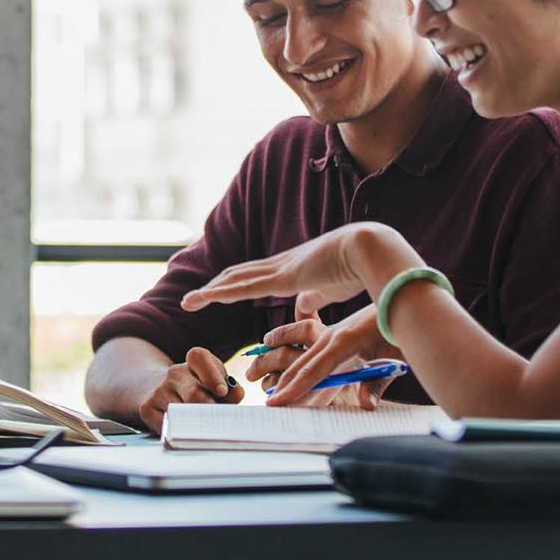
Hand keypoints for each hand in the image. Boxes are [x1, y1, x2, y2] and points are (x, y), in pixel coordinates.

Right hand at [136, 346, 241, 431]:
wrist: (159, 390)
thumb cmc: (197, 389)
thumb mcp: (215, 384)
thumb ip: (230, 389)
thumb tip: (237, 393)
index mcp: (193, 362)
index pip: (199, 358)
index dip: (212, 375)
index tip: (222, 391)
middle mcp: (174, 373)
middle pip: (194, 393)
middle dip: (209, 410)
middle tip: (217, 420)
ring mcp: (159, 391)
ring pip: (181, 413)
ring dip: (196, 424)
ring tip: (203, 426)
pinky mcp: (147, 408)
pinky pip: (168, 426)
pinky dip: (180, 431)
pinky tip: (185, 429)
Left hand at [180, 223, 411, 317]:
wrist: (371, 250)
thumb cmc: (359, 269)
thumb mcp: (330, 289)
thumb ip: (314, 298)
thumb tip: (301, 309)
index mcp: (293, 268)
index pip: (256, 276)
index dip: (235, 284)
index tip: (217, 292)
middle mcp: (281, 265)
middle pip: (238, 275)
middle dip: (215, 287)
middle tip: (193, 298)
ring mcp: (280, 269)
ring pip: (235, 280)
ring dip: (210, 291)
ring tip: (189, 301)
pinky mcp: (283, 277)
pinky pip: (245, 287)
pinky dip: (222, 293)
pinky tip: (205, 297)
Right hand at [263, 304, 400, 407]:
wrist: (402, 299)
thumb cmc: (399, 331)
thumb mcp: (393, 358)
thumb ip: (377, 384)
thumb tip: (366, 405)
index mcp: (344, 342)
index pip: (313, 370)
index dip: (294, 388)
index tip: (275, 402)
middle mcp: (332, 335)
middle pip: (301, 364)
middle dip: (281, 384)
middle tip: (266, 402)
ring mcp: (332, 332)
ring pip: (302, 354)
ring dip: (282, 369)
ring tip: (260, 380)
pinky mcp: (335, 331)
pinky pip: (309, 346)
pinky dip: (295, 358)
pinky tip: (282, 362)